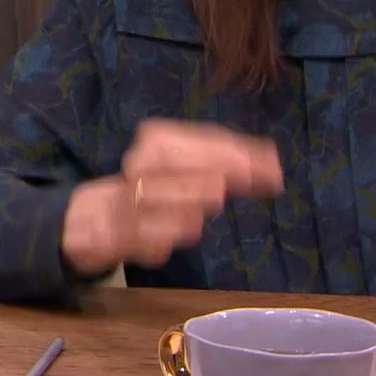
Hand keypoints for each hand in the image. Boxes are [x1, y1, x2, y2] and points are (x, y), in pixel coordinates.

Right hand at [60, 119, 281, 276]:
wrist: (101, 218)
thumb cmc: (161, 187)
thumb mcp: (193, 168)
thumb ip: (229, 163)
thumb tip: (273, 161)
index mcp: (155, 141)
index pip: (192, 137)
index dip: (231, 149)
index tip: (269, 162)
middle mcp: (137, 167)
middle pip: (169, 161)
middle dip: (209, 166)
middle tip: (247, 176)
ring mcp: (126, 203)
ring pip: (152, 196)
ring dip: (185, 195)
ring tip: (216, 196)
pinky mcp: (120, 238)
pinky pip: (143, 234)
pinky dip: (166, 231)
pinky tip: (190, 228)